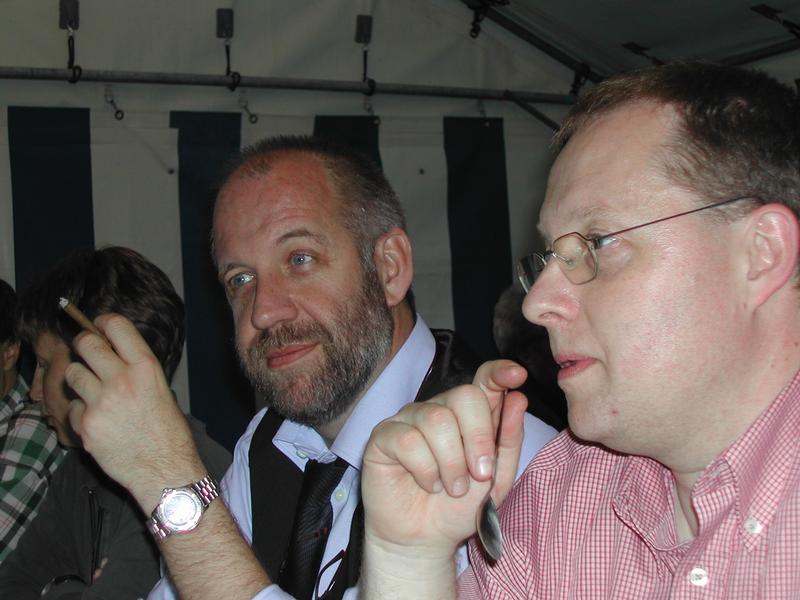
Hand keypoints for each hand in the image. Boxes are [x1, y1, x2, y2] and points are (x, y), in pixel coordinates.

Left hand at [64, 314, 204, 510]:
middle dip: (83, 344)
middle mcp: (122, 379)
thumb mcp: (162, 389)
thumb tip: (116, 354)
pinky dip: (82, 412)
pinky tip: (99, 422)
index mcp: (146, 367)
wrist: (164, 469)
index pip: (116, 326)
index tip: (99, 325)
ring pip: (73, 373)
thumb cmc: (168, 432)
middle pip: (86, 344)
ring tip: (94, 391)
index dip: (103, 322)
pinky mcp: (86, 424)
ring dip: (80, 379)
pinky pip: (73, 407)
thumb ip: (137, 370)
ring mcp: (101, 402)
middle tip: (87, 352)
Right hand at [362, 360, 527, 559]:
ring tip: (451, 487)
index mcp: (470, 415)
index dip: (500, 372)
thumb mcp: (496, 480)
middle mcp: (439, 409)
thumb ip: (508, 440)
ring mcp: (410, 419)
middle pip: (464, 396)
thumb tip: (518, 398)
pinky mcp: (384, 436)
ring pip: (436, 420)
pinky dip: (425, 470)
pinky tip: (426, 484)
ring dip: (451, 463)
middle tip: (479, 474)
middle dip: (478, 438)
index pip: (484, 379)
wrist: (425, 539)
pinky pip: (408, 440)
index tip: (517, 376)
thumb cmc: (459, 506)